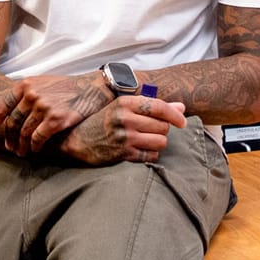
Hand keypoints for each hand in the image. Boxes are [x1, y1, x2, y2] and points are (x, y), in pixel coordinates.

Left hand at [0, 72, 112, 154]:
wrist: (93, 88)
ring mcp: (44, 107)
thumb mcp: (41, 83)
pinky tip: (36, 150)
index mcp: (26, 85)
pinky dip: (35, 146)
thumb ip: (20, 94)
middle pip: (13, 123)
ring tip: (22, 152)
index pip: (2, 106)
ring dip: (21, 146)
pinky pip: (38, 138)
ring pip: (25, 133)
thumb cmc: (67, 86)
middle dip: (9, 138)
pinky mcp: (56, 120)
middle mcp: (32, 95)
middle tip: (10, 148)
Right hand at [53, 93, 188, 165]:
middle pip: (162, 125)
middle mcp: (125, 119)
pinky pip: (151, 156)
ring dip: (158, 142)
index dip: (175, 115)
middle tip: (152, 130)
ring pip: (160, 141)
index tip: (182, 122)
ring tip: (147, 140)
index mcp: (125, 103)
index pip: (159, 106)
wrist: (77, 140)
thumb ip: (152, 106)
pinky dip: (151, 154)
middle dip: (162, 129)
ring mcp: (124, 138)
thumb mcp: (123, 108)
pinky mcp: (123, 155)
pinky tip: (142, 150)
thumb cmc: (103, 121)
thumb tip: (181, 107)